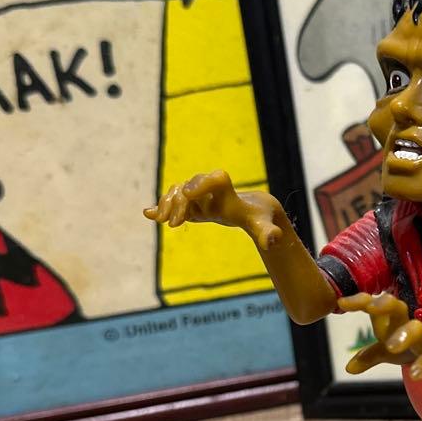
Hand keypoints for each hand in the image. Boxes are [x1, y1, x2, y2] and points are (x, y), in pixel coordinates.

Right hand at [144, 170, 284, 248]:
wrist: (253, 211)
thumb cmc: (260, 218)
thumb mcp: (264, 227)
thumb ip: (268, 233)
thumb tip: (273, 240)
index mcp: (229, 189)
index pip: (215, 180)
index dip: (202, 184)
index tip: (188, 194)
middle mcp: (211, 186)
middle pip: (191, 186)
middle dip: (180, 202)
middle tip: (173, 224)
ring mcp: (200, 193)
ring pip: (178, 191)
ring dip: (168, 204)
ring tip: (161, 221)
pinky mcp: (192, 203)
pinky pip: (174, 200)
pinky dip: (162, 206)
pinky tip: (148, 214)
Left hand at [337, 292, 421, 378]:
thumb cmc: (414, 345)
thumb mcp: (390, 351)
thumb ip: (370, 356)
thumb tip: (349, 368)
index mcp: (393, 321)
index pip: (376, 305)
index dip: (360, 301)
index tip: (342, 303)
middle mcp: (408, 323)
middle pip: (397, 308)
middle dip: (385, 305)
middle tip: (370, 308)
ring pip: (416, 329)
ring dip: (404, 335)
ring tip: (392, 347)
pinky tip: (415, 374)